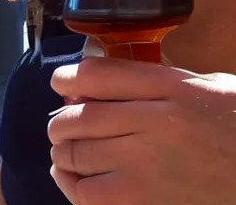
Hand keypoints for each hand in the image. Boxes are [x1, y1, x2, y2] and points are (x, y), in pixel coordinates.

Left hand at [48, 57, 235, 204]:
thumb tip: (103, 84)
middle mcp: (155, 124)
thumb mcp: (206, 86)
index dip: (68, 78)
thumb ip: (157, 80)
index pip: (98, 75)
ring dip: (62, 151)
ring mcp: (149, 168)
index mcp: (171, 88)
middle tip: (61, 124)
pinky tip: (70, 178)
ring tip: (63, 150)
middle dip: (61, 121)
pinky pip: (89, 195)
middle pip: (80, 117)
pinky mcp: (147, 204)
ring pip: (78, 154)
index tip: (60, 83)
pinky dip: (71, 185)